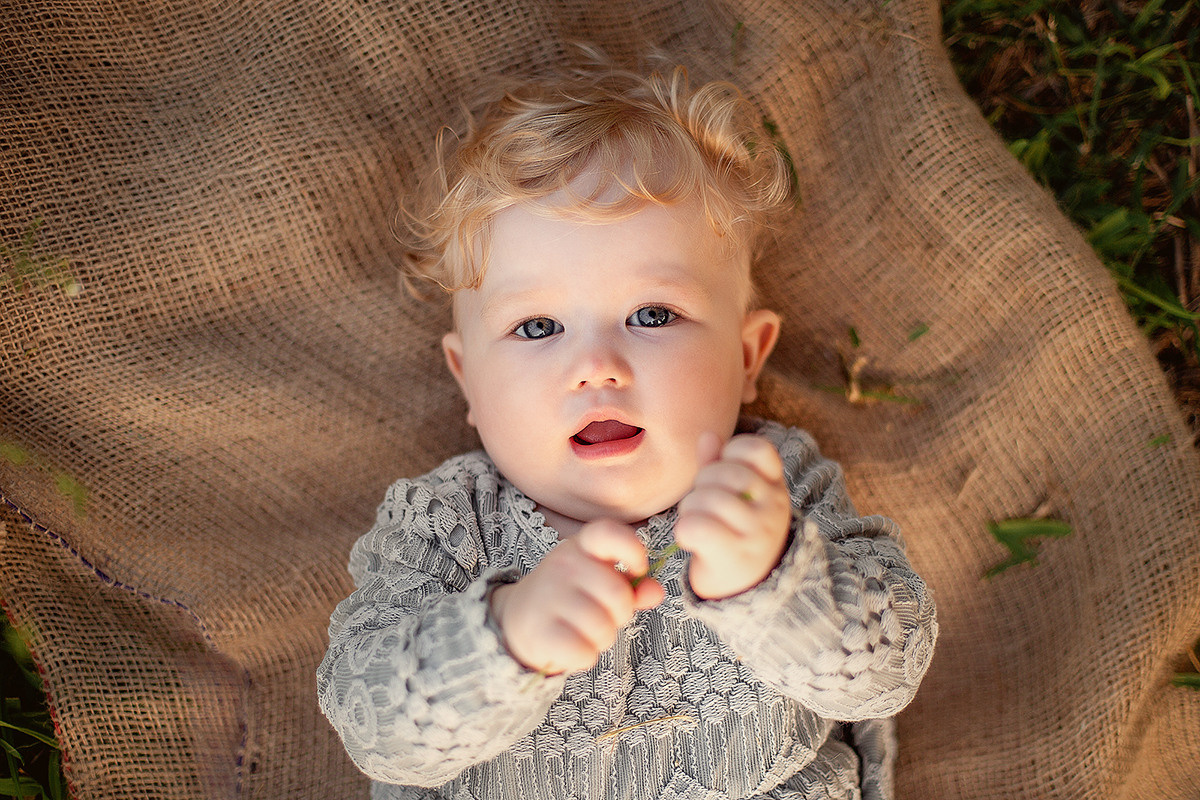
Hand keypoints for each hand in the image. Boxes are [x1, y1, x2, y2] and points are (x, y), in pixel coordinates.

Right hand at [489, 519, 663, 674]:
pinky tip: (571, 646)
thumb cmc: (572, 597)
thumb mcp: (601, 581)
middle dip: (620, 614)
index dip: (632, 550)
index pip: (608, 532)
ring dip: (602, 638)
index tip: (637, 569)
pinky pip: (584, 653)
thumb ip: (633, 585)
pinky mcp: (538, 630)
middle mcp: (563, 564)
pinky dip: (585, 657)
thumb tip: (655, 592)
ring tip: (584, 630)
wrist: (518, 617)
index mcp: (582, 546)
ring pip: (603, 629)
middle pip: (618, 595)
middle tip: (604, 614)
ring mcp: (547, 596)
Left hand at [675, 433, 790, 599]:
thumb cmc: (736, 533)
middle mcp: (772, 507)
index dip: (729, 454)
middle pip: (725, 473)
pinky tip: (690, 539)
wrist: (747, 589)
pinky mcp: (734, 555)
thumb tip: (708, 436)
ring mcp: (757, 532)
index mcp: (774, 486)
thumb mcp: (735, 496)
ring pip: (708, 499)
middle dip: (701, 484)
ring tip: (695, 521)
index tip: (722, 474)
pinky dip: (684, 530)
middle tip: (700, 504)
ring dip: (689, 508)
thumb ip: (719, 465)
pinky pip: (697, 527)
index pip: (756, 449)